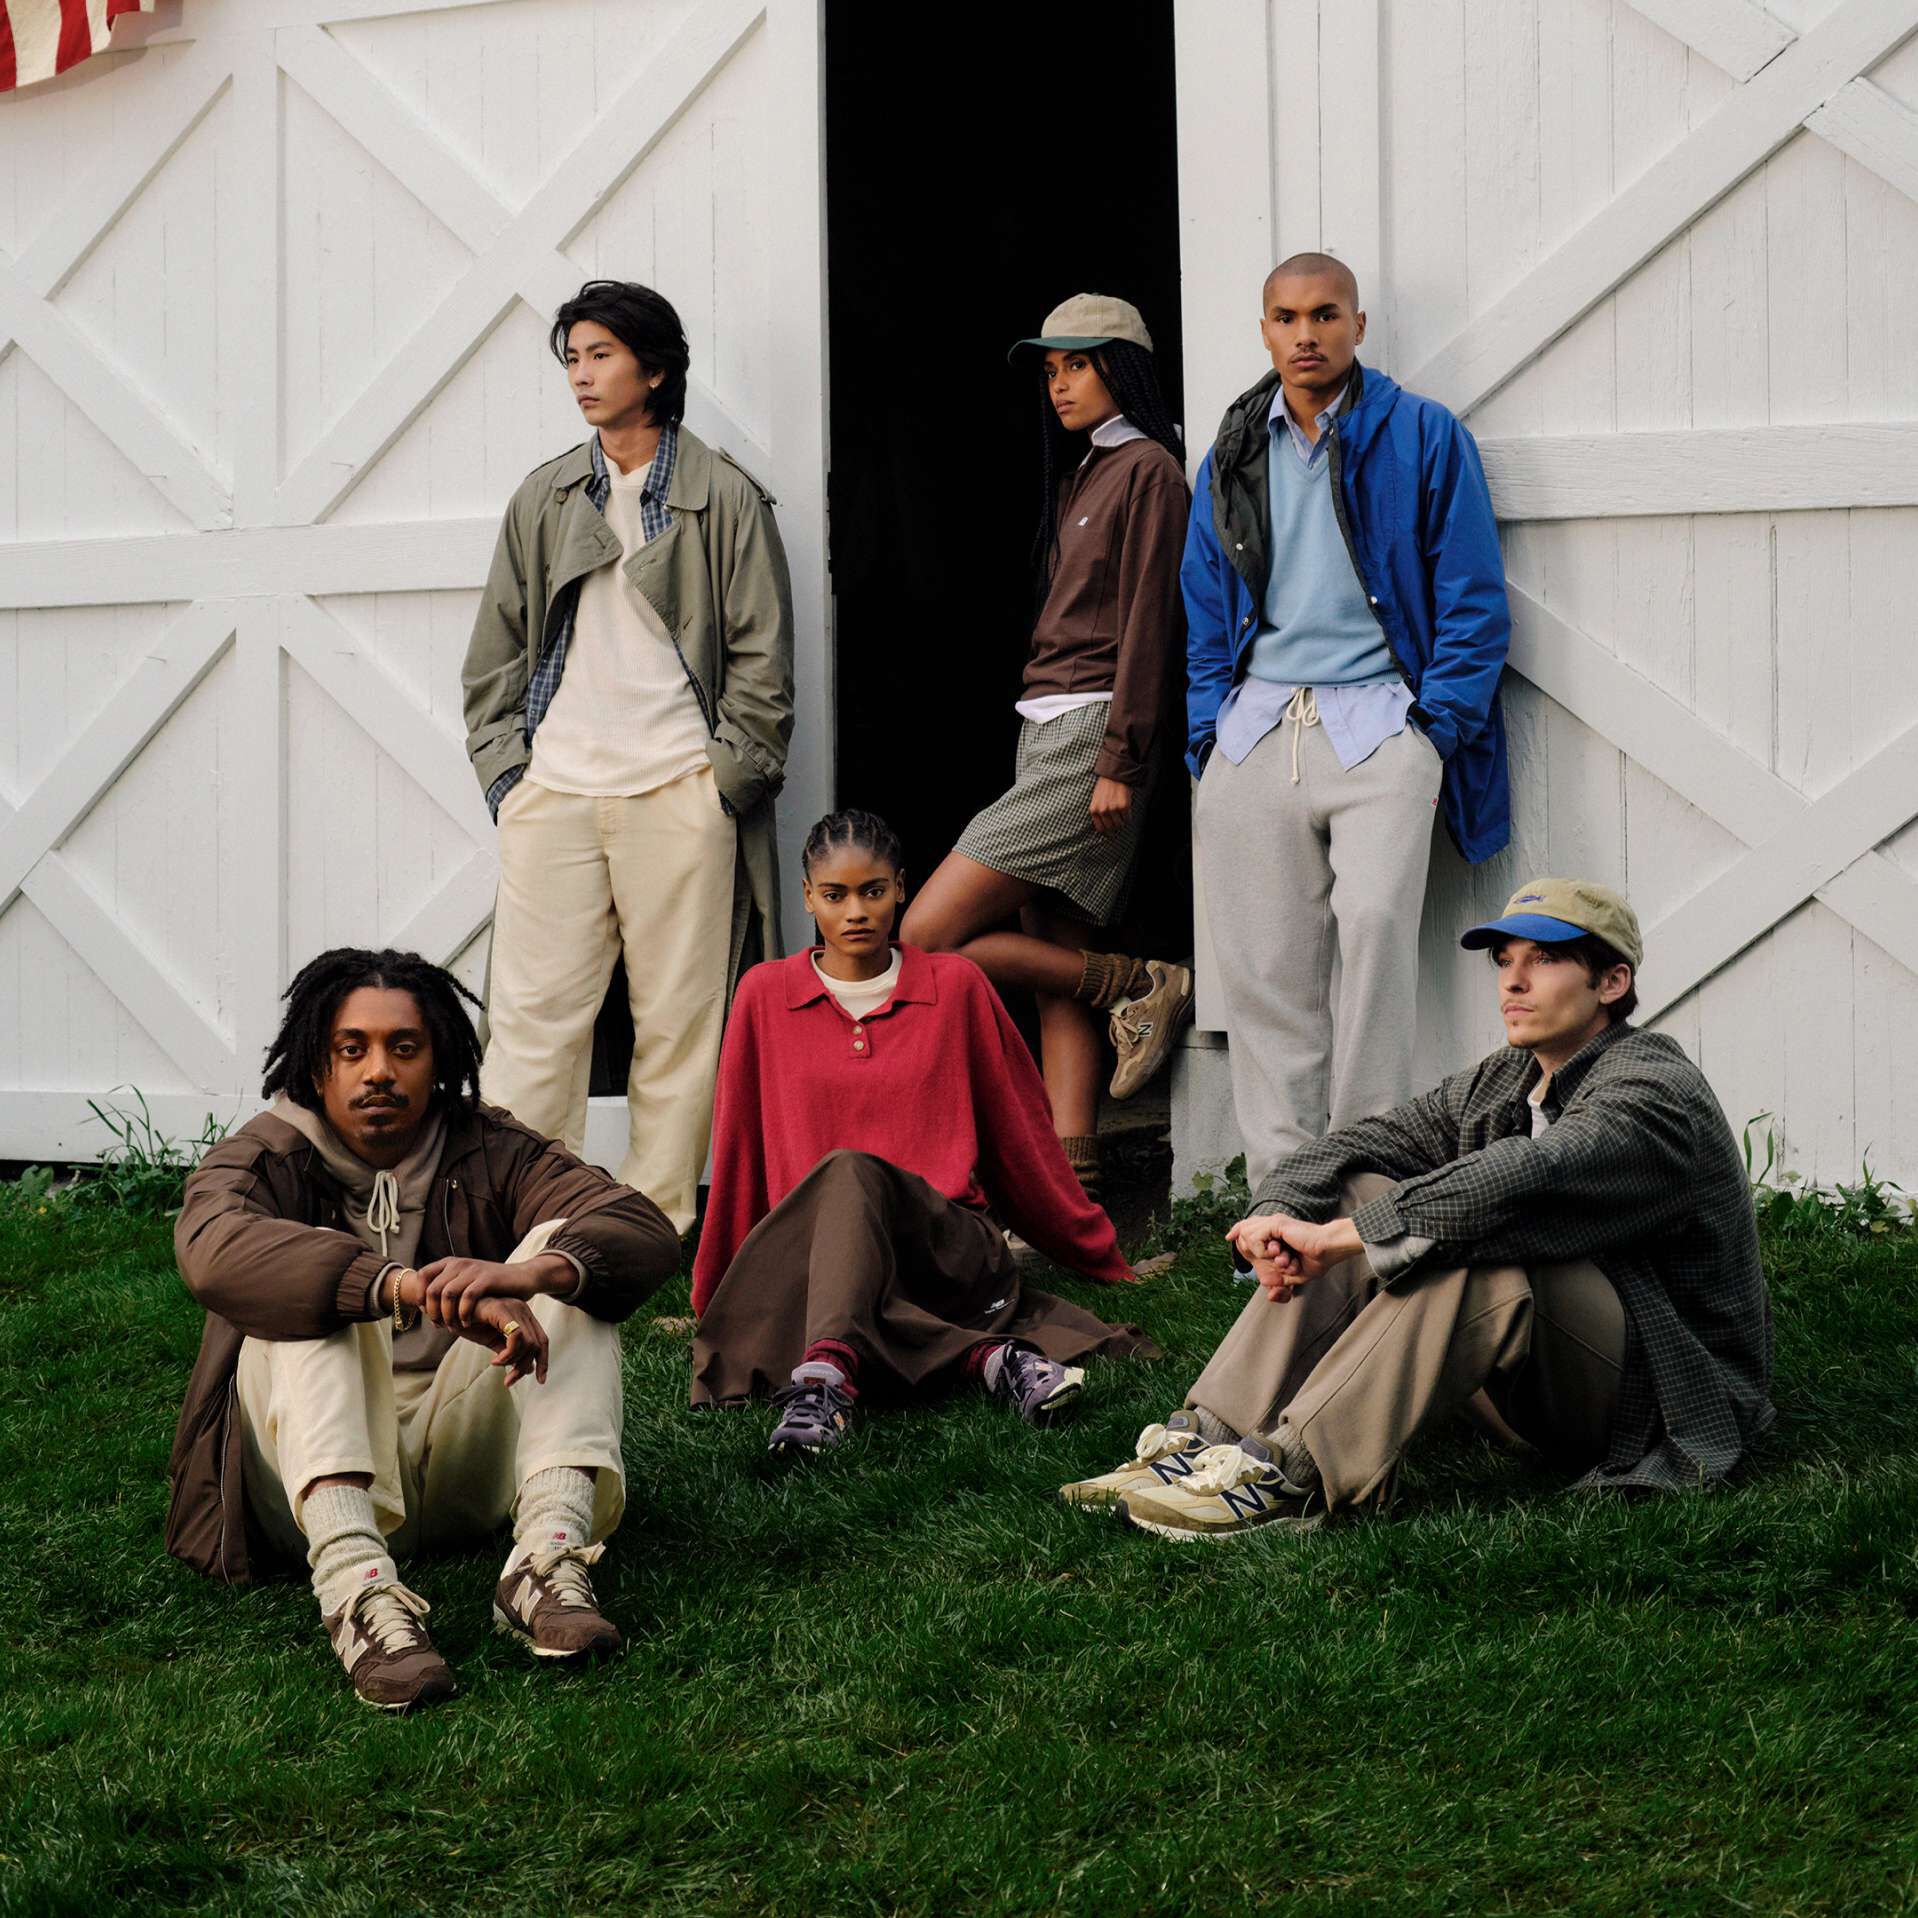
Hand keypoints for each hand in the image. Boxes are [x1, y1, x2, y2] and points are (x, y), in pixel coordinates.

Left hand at [418, 1252, 573, 1329]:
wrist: (523, 1277)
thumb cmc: (493, 1287)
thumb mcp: (466, 1284)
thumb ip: (448, 1291)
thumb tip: (424, 1308)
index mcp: (451, 1263)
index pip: (422, 1275)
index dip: (419, 1295)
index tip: (426, 1312)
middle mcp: (459, 1263)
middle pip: (432, 1289)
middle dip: (432, 1311)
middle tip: (439, 1325)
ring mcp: (473, 1270)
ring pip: (447, 1294)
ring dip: (447, 1314)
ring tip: (453, 1326)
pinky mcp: (487, 1278)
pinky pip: (467, 1297)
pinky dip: (464, 1313)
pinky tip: (468, 1323)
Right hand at [464, 1294, 548, 1386]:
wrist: (448, 1311)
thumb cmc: (470, 1323)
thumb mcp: (492, 1340)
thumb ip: (510, 1352)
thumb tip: (529, 1369)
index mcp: (523, 1315)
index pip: (542, 1340)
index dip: (543, 1362)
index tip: (540, 1381)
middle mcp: (522, 1309)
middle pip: (537, 1345)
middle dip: (524, 1367)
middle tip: (508, 1382)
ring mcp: (513, 1307)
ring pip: (528, 1343)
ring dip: (514, 1362)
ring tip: (496, 1367)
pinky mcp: (502, 1310)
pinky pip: (516, 1337)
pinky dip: (508, 1354)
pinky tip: (494, 1361)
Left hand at [1088, 776, 1133, 835]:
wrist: (1115, 774)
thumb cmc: (1105, 787)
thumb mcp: (1096, 800)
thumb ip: (1098, 812)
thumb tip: (1104, 828)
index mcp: (1094, 810)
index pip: (1100, 829)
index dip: (1106, 831)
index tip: (1110, 830)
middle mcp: (1102, 811)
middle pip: (1111, 828)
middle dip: (1115, 825)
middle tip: (1118, 819)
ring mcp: (1113, 809)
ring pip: (1120, 825)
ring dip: (1122, 821)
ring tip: (1121, 813)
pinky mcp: (1124, 806)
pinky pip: (1128, 818)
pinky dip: (1128, 816)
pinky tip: (1126, 809)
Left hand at [1226, 1212, 1361, 1300]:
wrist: (1327, 1252)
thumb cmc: (1317, 1260)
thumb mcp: (1293, 1275)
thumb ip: (1279, 1281)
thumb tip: (1266, 1286)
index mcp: (1275, 1233)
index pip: (1246, 1229)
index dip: (1237, 1234)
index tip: (1230, 1237)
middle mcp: (1272, 1225)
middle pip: (1241, 1228)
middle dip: (1246, 1247)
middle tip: (1271, 1259)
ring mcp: (1273, 1223)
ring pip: (1246, 1233)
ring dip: (1259, 1252)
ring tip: (1280, 1258)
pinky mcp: (1276, 1224)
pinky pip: (1254, 1238)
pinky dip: (1262, 1251)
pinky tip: (1278, 1254)